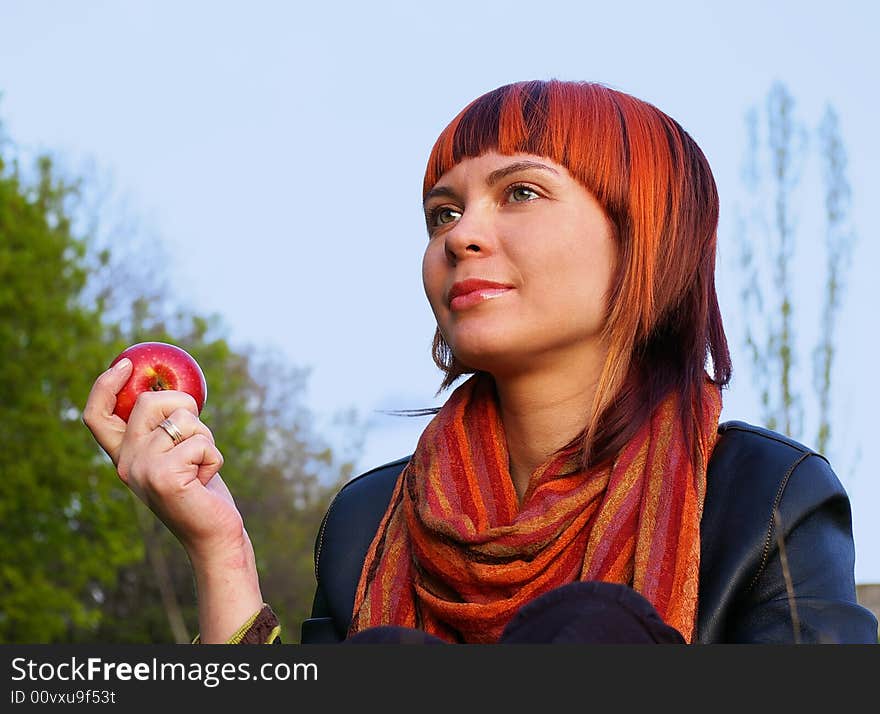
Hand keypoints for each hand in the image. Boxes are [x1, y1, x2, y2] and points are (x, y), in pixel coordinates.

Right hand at [82, 358, 244, 560]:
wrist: (213, 535)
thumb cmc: (202, 491)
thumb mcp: (179, 454)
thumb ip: (167, 429)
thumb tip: (174, 386)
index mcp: (124, 457)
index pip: (96, 416)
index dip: (104, 385)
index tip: (126, 364)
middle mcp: (126, 463)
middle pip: (149, 403)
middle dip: (184, 405)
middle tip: (197, 433)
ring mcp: (142, 471)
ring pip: (183, 420)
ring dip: (206, 438)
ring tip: (201, 468)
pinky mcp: (165, 478)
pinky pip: (201, 443)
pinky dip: (214, 458)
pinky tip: (206, 481)